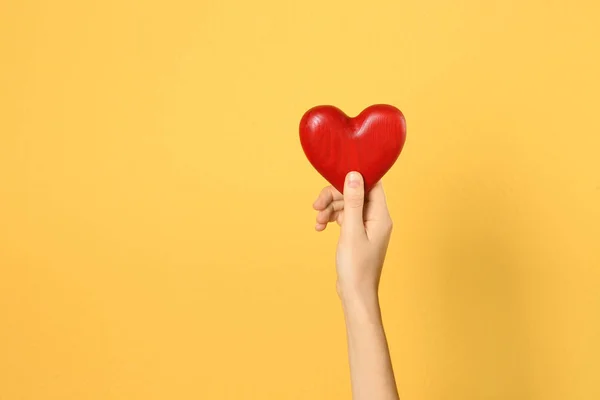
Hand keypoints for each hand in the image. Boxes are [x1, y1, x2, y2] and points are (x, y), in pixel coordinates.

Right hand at [313, 171, 392, 297]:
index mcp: (380, 216)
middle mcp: (376, 218)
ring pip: (348, 206)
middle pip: (356, 194)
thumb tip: (354, 175)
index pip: (372, 185)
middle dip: (335, 196)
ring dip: (330, 209)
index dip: (354, 179)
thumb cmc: (356, 267)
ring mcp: (367, 227)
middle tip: (317, 205)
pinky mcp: (358, 234)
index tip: (334, 179)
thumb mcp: (351, 231)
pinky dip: (332, 219)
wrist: (355, 294)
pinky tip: (320, 227)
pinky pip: (345, 218)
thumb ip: (353, 202)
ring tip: (317, 220)